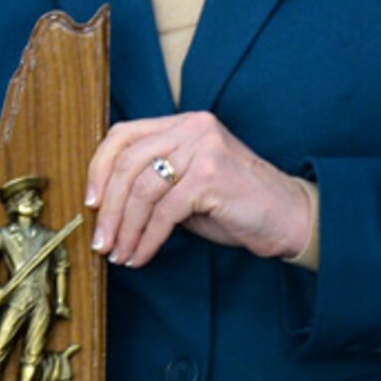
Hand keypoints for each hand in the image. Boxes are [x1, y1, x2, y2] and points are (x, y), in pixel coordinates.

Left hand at [85, 112, 312, 268]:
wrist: (289, 218)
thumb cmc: (236, 205)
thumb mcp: (187, 186)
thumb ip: (152, 183)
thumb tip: (104, 205)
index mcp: (183, 124)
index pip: (123, 134)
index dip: (99, 168)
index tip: (91, 203)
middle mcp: (192, 127)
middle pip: (127, 162)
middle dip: (109, 208)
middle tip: (101, 241)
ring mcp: (203, 148)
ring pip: (142, 189)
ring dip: (125, 229)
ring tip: (120, 254)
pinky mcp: (210, 176)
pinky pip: (164, 212)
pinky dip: (147, 239)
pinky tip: (141, 256)